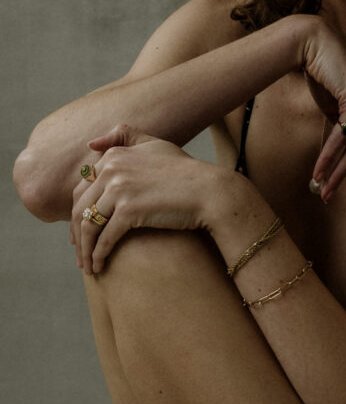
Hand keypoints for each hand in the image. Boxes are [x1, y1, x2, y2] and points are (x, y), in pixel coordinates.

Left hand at [70, 125, 215, 273]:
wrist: (210, 191)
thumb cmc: (187, 172)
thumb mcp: (154, 144)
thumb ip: (124, 136)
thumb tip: (91, 144)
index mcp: (113, 156)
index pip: (81, 188)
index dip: (78, 213)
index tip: (80, 234)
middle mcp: (111, 169)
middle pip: (80, 208)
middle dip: (77, 237)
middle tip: (80, 257)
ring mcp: (119, 189)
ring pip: (89, 225)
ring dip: (85, 250)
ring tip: (89, 268)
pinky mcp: (130, 210)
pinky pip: (105, 237)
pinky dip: (99, 254)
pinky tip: (100, 267)